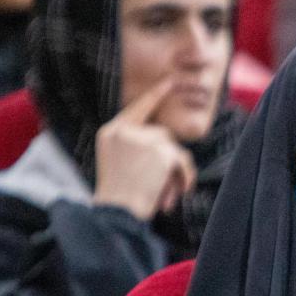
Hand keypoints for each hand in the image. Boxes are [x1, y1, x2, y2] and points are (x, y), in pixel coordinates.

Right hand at [92, 80, 196, 220]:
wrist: (117, 214)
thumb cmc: (119, 198)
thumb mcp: (121, 165)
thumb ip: (139, 148)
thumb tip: (171, 148)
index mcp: (110, 133)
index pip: (137, 109)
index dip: (155, 96)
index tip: (169, 82)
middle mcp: (124, 131)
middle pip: (162, 135)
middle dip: (168, 160)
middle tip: (166, 189)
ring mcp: (143, 138)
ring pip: (174, 148)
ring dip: (176, 172)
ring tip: (167, 195)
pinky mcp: (161, 151)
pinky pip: (183, 160)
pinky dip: (185, 176)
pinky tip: (179, 191)